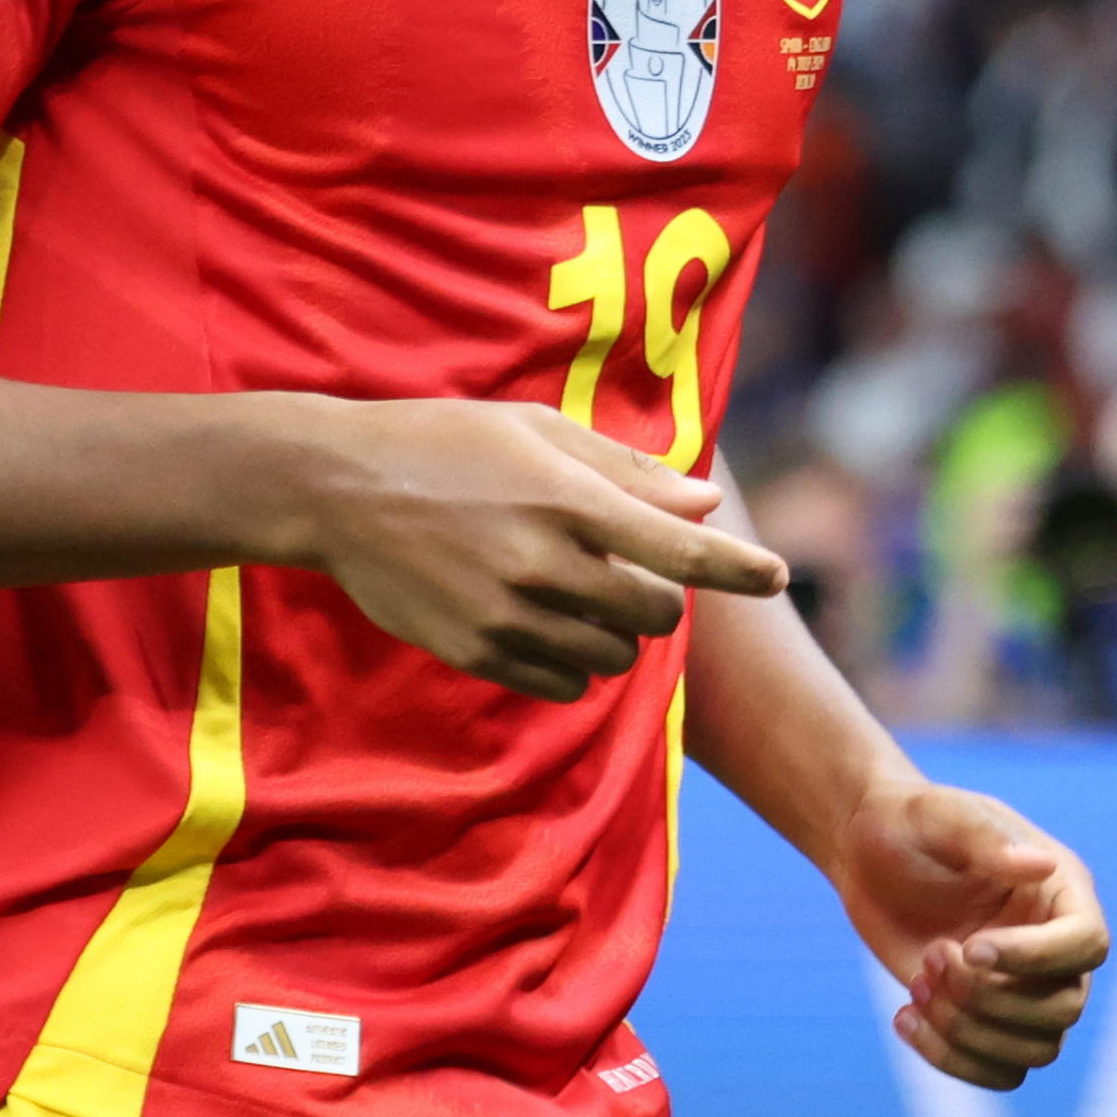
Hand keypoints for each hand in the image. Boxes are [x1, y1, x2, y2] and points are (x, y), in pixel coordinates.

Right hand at [282, 400, 788, 698]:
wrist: (337, 490)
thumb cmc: (448, 443)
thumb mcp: (539, 433)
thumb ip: (628, 474)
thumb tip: (705, 505)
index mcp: (568, 500)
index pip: (678, 547)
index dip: (738, 568)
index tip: (778, 576)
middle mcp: (544, 564)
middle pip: (654, 616)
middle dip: (658, 599)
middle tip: (626, 570)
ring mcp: (507, 616)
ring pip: (612, 658)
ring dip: (615, 634)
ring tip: (576, 592)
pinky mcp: (476, 653)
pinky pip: (562, 683)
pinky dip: (572, 661)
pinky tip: (544, 620)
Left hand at [837, 778, 1110, 1087]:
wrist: (869, 852)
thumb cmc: (910, 823)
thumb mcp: (940, 816)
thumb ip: (986, 840)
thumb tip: (1041, 865)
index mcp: (1062, 891)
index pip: (1087, 944)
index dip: (1035, 958)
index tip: (968, 947)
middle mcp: (1056, 947)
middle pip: (1064, 1009)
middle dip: (989, 998)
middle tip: (931, 956)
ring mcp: (1025, 989)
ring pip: (1036, 1050)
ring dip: (968, 1031)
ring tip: (916, 984)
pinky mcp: (988, 1020)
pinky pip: (1000, 1073)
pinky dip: (952, 1060)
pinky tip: (904, 1016)